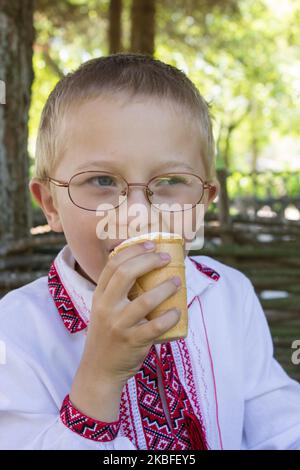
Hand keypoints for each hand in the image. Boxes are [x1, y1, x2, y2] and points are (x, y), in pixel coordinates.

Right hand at [69, 241, 180, 420]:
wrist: (99, 370)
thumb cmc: (109, 335)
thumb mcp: (105, 310)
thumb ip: (118, 293)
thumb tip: (147, 269)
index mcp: (99, 296)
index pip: (112, 265)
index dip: (132, 250)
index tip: (151, 244)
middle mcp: (106, 308)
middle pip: (125, 274)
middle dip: (148, 261)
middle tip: (166, 258)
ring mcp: (118, 325)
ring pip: (143, 301)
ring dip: (164, 288)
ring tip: (177, 282)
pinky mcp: (132, 342)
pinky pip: (154, 327)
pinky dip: (168, 318)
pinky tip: (178, 311)